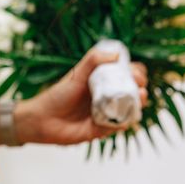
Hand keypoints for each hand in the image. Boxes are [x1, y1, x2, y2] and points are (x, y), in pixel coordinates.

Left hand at [15, 46, 147, 144]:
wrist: (43, 119)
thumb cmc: (59, 94)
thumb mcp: (77, 73)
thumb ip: (93, 60)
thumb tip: (117, 54)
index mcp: (102, 82)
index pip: (125, 74)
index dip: (134, 72)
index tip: (135, 71)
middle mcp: (107, 97)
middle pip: (132, 90)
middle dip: (140, 86)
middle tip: (139, 83)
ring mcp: (106, 113)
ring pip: (130, 108)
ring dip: (139, 102)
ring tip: (141, 96)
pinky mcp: (103, 129)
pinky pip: (120, 126)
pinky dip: (127, 120)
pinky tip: (129, 114)